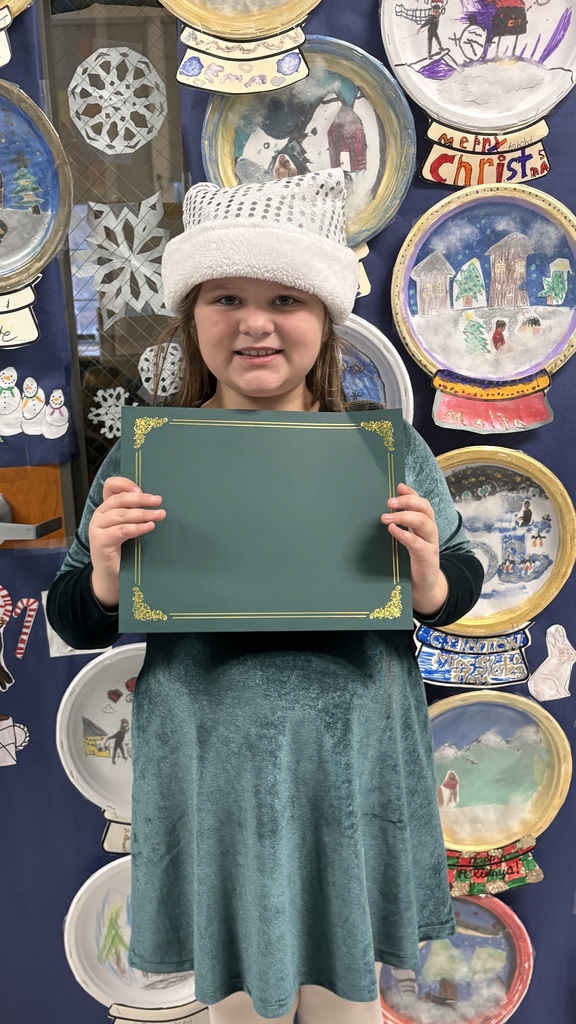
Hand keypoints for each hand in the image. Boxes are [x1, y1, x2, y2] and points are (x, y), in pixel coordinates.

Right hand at [88, 476, 164, 608]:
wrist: (110, 576)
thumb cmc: (123, 550)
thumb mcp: (129, 527)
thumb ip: (135, 513)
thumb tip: (156, 501)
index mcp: (106, 507)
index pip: (110, 486)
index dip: (125, 484)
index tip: (142, 488)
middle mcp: (99, 515)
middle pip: (119, 499)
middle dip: (141, 499)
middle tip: (158, 500)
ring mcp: (97, 528)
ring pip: (122, 515)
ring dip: (143, 514)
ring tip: (160, 515)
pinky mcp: (100, 541)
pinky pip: (121, 531)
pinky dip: (137, 528)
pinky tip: (149, 527)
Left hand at [381, 482, 447, 617]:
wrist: (423, 587)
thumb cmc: (410, 562)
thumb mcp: (405, 540)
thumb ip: (398, 526)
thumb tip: (381, 511)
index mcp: (424, 524)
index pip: (421, 503)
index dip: (411, 493)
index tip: (398, 486)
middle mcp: (429, 531)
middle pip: (425, 508)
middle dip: (408, 501)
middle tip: (389, 502)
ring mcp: (430, 543)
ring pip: (423, 522)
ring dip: (404, 516)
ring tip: (386, 518)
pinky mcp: (427, 558)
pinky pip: (417, 543)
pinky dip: (405, 535)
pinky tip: (393, 531)